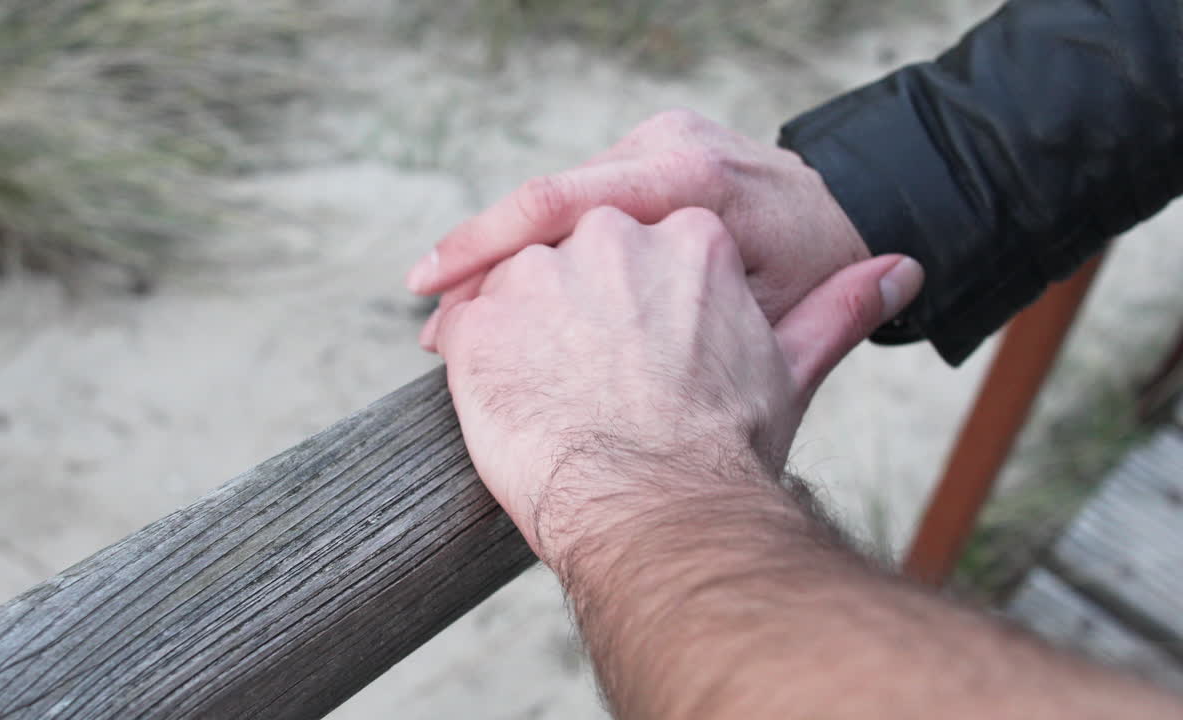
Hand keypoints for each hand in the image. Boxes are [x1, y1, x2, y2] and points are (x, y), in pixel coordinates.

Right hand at [409, 109, 869, 350]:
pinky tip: (504, 296)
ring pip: (555, 207)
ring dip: (507, 263)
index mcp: (688, 178)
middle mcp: (664, 145)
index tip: (430, 289)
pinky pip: (578, 204)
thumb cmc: (813, 269)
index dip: (485, 246)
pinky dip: (540, 251)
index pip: (560, 202)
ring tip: (457, 327)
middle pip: (545, 204)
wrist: (848, 209)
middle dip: (482, 265)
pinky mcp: (647, 156)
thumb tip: (678, 325)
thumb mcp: (772, 308)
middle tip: (435, 334)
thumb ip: (698, 319)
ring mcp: (654, 143)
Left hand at [433, 206, 920, 565]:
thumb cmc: (725, 450)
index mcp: (689, 235)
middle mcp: (612, 236)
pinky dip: (474, 361)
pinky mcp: (481, 320)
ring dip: (524, 338)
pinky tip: (508, 403)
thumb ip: (836, 309)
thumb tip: (900, 269)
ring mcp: (541, 273)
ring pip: (515, 287)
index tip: (636, 363)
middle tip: (593, 388)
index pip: (644, 252)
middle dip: (578, 319)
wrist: (659, 512)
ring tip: (550, 402)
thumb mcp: (788, 369)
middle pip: (577, 260)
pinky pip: (459, 325)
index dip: (636, 314)